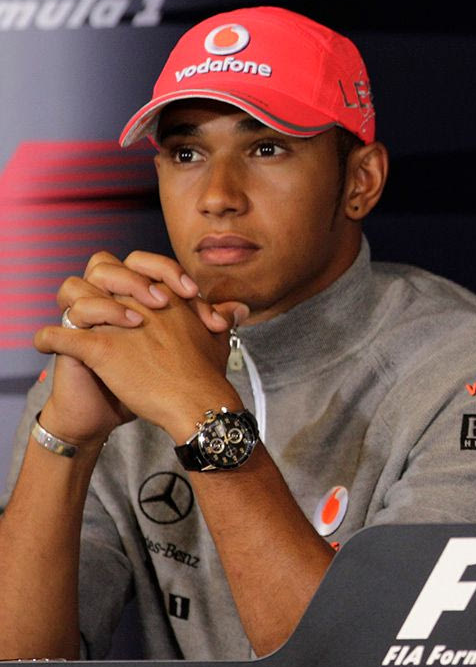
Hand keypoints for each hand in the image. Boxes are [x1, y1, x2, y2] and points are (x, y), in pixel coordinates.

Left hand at [37, 252, 247, 444]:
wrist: (199, 403)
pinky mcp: (101, 349)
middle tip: (98, 303)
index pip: (138, 263)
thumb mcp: (218, 338)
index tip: (137, 295)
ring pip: (75, 295)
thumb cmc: (209, 374)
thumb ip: (221, 317)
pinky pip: (60, 336)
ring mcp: (117, 324)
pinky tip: (48, 346)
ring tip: (72, 322)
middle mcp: (139, 302)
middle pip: (101, 269)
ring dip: (70, 306)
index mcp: (165, 295)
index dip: (132, 273)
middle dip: (95, 282)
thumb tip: (237, 308)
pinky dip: (48, 340)